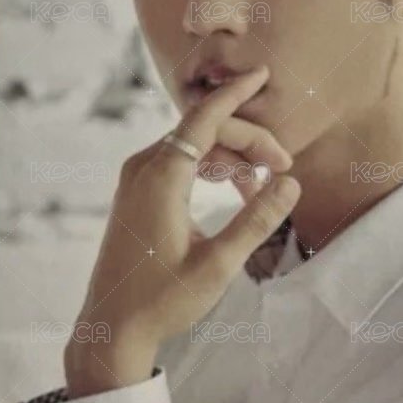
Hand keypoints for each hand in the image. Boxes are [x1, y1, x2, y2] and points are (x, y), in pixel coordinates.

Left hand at [64, 66, 300, 396]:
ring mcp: (137, 179)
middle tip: (285, 169)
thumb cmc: (162, 301)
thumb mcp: (218, 265)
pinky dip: (212, 168)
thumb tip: (290, 183)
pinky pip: (181, 162)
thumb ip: (256, 220)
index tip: (262, 73)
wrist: (111, 329)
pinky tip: (238, 191)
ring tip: (265, 186)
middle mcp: (143, 168)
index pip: (204, 117)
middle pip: (205, 131)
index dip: (236, 93)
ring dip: (233, 157)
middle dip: (249, 141)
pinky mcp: (138, 193)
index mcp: (160, 178)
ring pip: (195, 146)